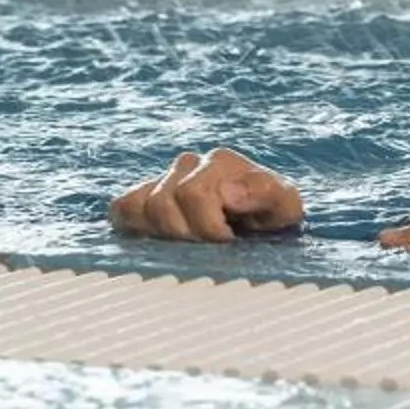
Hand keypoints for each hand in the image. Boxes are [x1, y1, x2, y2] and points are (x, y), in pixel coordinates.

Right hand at [109, 148, 304, 242]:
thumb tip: (226, 192)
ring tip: (191, 243)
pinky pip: (123, 207)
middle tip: (210, 246)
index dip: (208, 228)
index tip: (229, 240)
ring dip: (164, 234)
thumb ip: (265, 194)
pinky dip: (133, 224)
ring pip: (142, 207)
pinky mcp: (145, 198)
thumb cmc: (272, 215)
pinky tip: (155, 238)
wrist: (260, 218)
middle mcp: (188, 164)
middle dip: (188, 233)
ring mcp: (164, 180)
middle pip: (164, 204)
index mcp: (220, 162)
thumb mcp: (286, 207)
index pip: (192, 193)